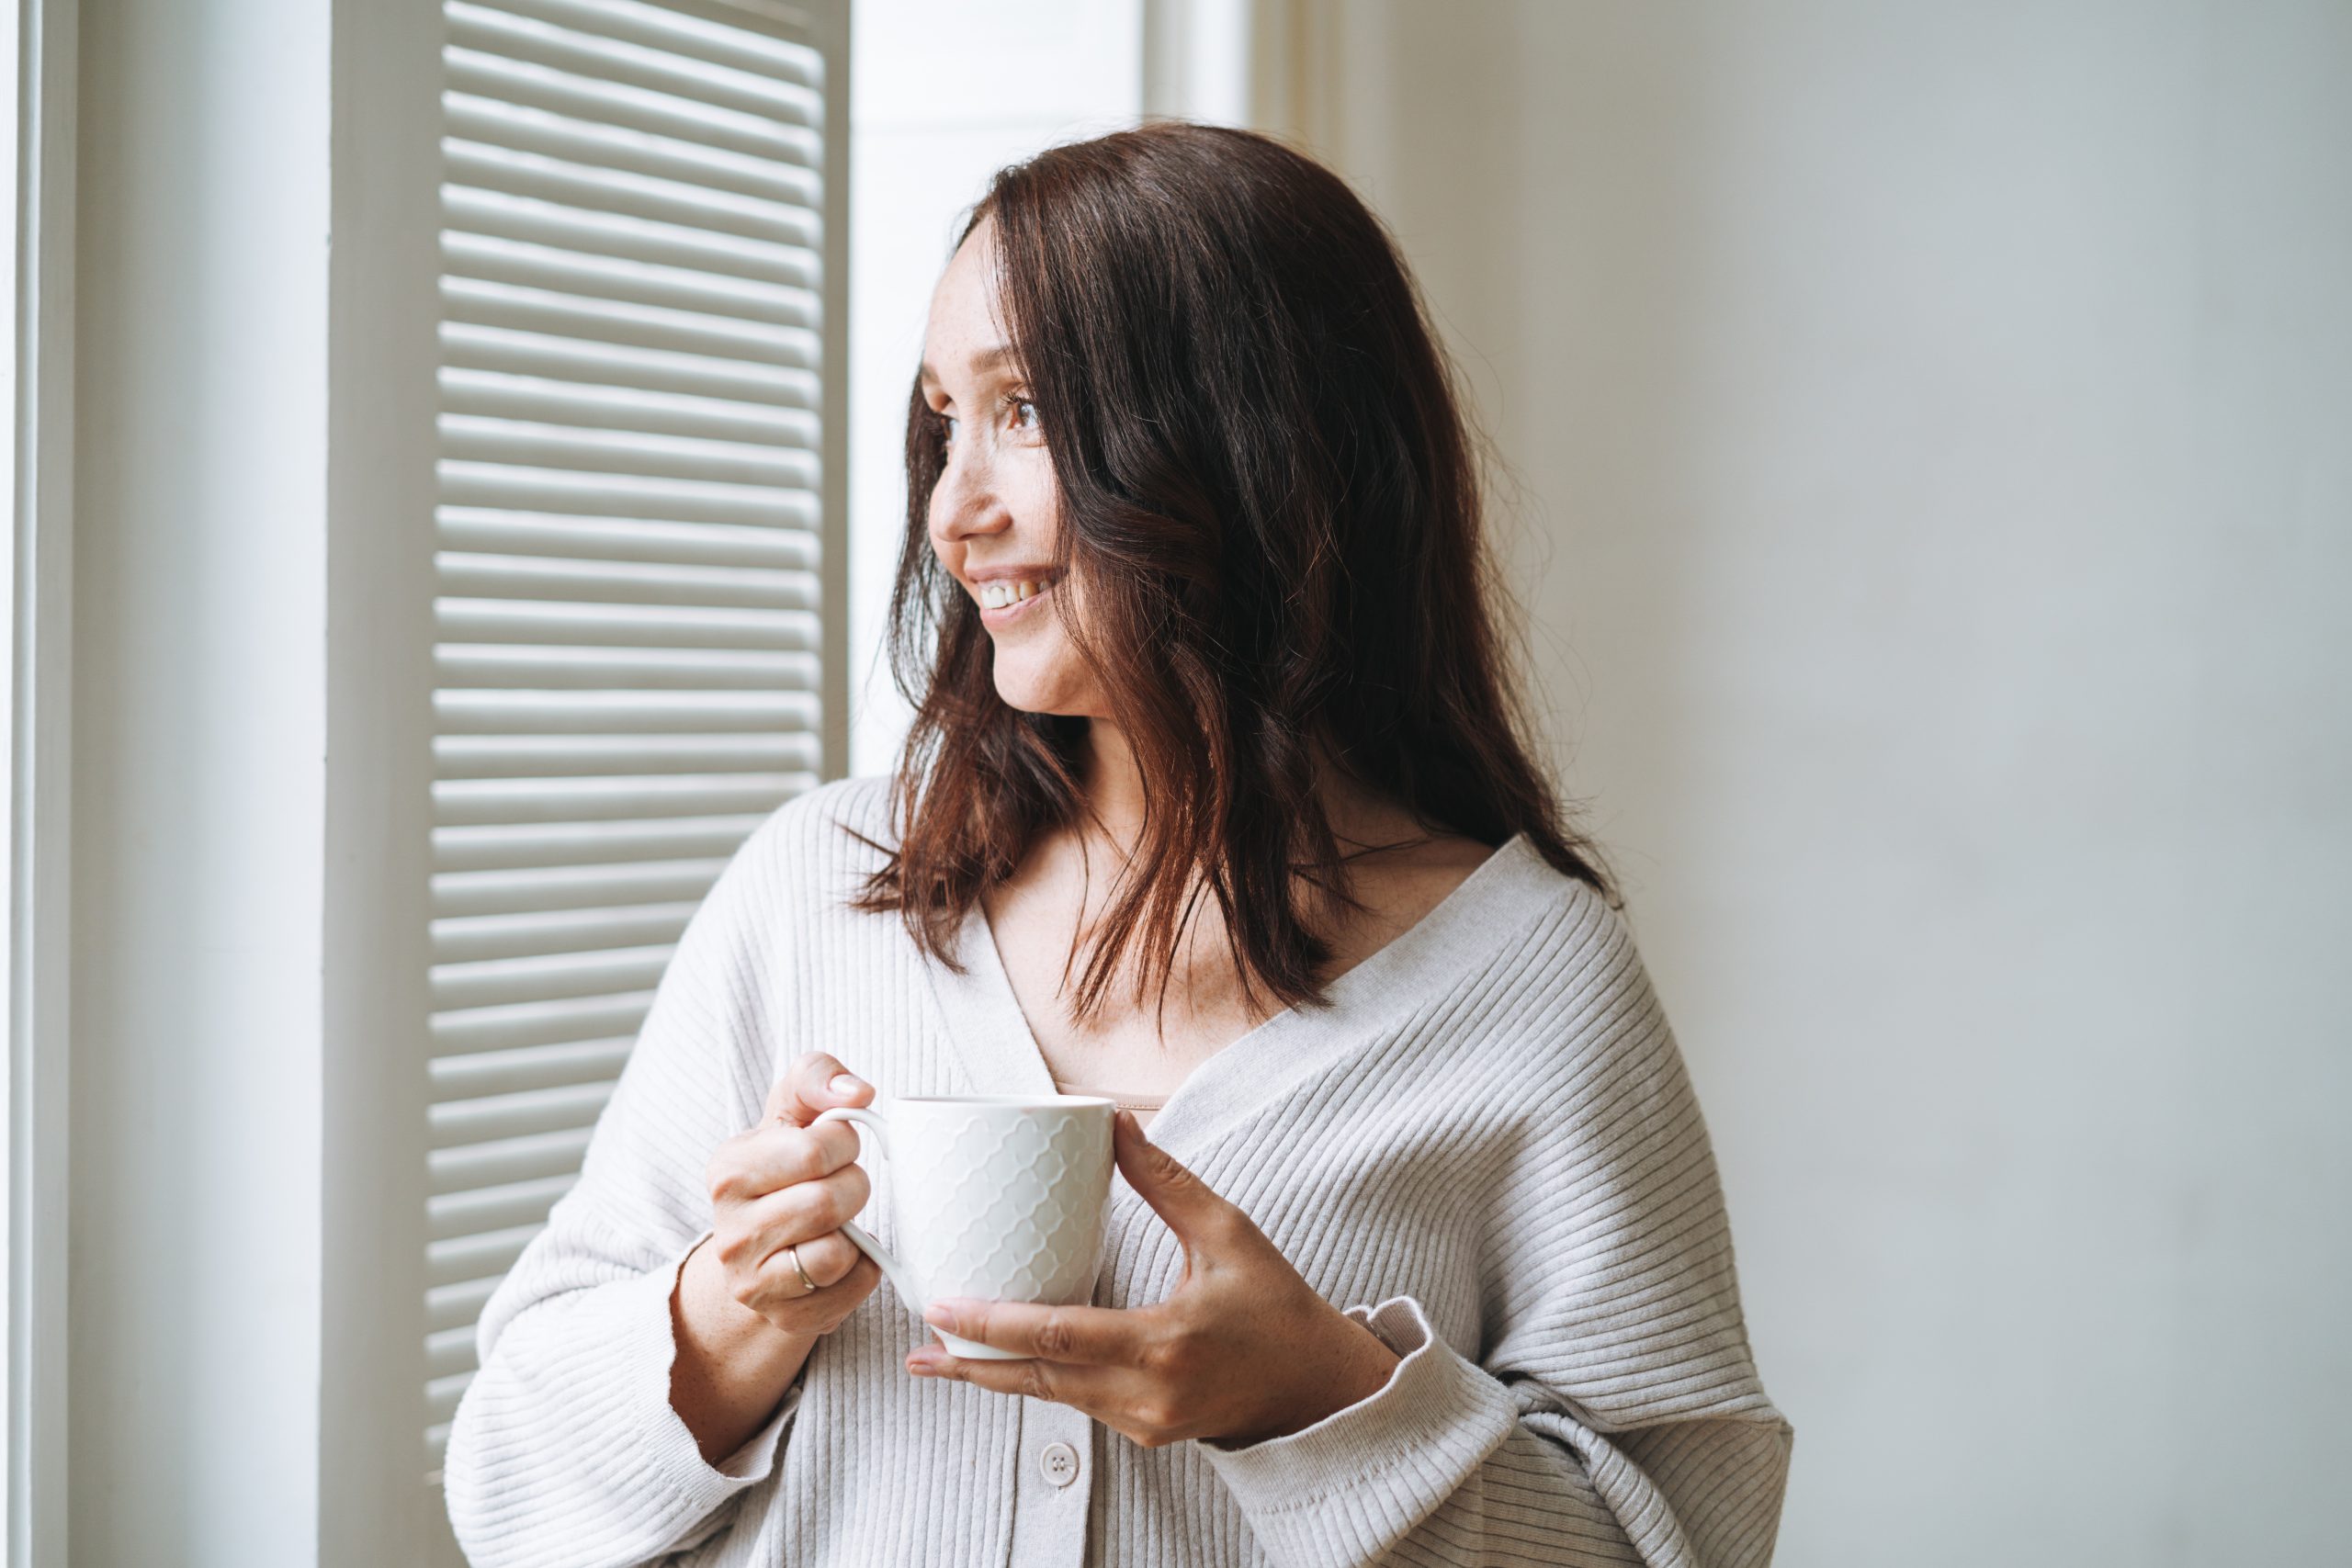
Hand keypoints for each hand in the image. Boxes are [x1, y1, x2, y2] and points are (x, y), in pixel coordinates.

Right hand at [699, 1051, 885, 1335]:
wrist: (760, 1248)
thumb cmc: (785, 1166)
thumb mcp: (791, 1111)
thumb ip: (816, 1077)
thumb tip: (857, 1092)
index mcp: (728, 1170)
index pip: (815, 1148)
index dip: (844, 1142)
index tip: (834, 1147)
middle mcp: (730, 1232)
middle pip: (830, 1201)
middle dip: (855, 1186)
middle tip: (843, 1186)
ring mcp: (752, 1282)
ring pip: (836, 1253)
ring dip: (857, 1231)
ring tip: (838, 1221)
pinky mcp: (784, 1317)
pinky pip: (851, 1288)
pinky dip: (862, 1268)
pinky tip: (842, 1254)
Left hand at [904, 1110, 1401, 1448]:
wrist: (1320, 1386)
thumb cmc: (1277, 1305)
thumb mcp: (1229, 1232)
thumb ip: (1167, 1182)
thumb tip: (1116, 1123)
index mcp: (1168, 1342)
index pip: (1063, 1336)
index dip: (998, 1325)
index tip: (946, 1307)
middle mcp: (1151, 1395)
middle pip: (1042, 1383)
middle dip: (974, 1365)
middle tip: (918, 1347)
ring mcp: (1148, 1424)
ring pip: (1056, 1400)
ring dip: (1000, 1376)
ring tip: (943, 1355)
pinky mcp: (1148, 1435)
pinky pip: (1080, 1406)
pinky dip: (1042, 1384)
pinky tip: (1008, 1364)